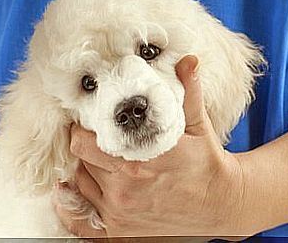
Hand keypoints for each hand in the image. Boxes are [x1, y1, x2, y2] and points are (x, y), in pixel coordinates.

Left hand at [55, 55, 248, 238]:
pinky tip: (67, 193)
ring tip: (100, 159)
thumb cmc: (206, 161)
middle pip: (80, 157)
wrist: (220, 203)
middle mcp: (126, 185)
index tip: (90, 119)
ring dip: (85, 168)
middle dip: (85, 144)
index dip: (83, 126)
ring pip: (80, 182)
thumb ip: (188, 90)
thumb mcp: (198, 124)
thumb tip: (188, 60)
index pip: (87, 139)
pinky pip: (79, 221)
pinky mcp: (121, 231)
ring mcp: (121, 211)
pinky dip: (69, 207)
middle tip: (95, 137)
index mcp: (142, 156)